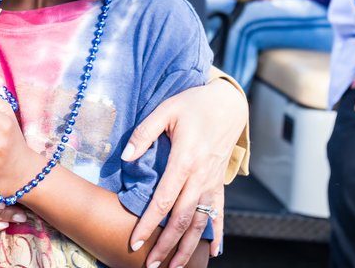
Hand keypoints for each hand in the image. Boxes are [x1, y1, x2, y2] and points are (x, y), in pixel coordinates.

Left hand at [124, 78, 246, 264]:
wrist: (228, 103)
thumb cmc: (193, 105)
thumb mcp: (166, 109)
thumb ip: (144, 132)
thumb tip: (126, 157)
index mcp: (185, 159)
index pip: (164, 200)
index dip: (150, 223)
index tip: (135, 241)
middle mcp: (201, 176)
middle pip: (183, 219)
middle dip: (166, 245)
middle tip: (150, 265)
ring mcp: (213, 182)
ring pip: (201, 222)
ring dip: (188, 247)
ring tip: (174, 267)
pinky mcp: (220, 183)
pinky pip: (220, 213)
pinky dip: (218, 234)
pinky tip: (214, 252)